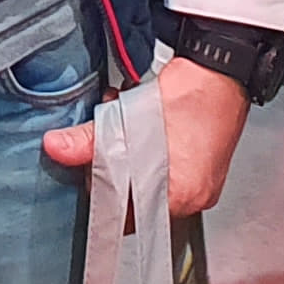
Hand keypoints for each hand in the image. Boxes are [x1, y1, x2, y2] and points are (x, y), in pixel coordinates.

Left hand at [45, 53, 255, 217]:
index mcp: (180, 195)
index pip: (127, 215)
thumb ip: (91, 138)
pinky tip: (143, 129)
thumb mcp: (131, 115)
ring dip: (131, 158)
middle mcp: (196, 196)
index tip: (90, 171)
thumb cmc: (193, 93)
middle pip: (137, 198)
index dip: (103, 191)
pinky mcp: (204, 166)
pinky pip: (166, 168)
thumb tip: (59, 148)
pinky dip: (150, 152)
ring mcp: (204, 183)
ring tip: (127, 132)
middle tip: (106, 143)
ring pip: (149, 179)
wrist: (224, 68)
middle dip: (114, 169)